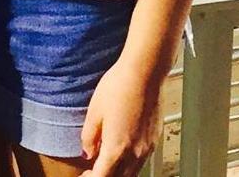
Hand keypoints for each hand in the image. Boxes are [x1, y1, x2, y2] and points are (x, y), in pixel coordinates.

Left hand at [80, 61, 160, 176]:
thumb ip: (89, 136)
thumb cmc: (119, 86)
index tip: (84, 175)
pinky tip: (122, 148)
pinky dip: (130, 162)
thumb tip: (88, 152)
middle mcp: (134, 153)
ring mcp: (147, 148)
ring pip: (132, 172)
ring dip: (118, 172)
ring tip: (106, 160)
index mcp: (116, 149)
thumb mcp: (94, 110)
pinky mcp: (154, 139)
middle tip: (93, 170)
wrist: (145, 72)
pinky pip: (141, 160)